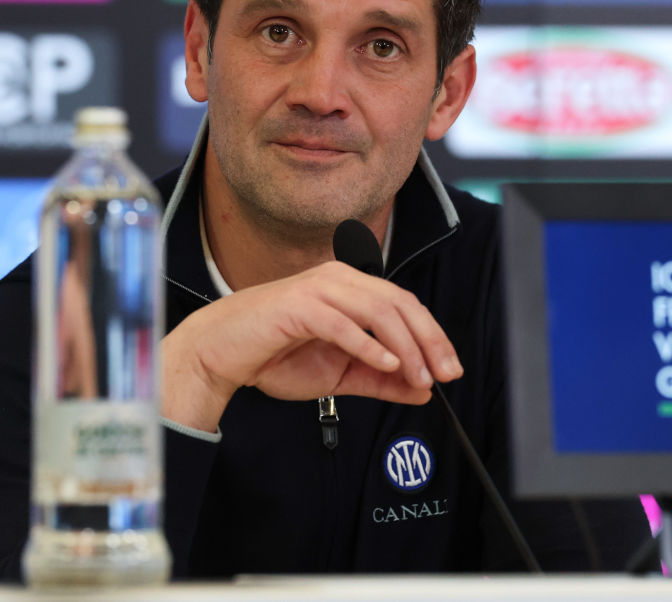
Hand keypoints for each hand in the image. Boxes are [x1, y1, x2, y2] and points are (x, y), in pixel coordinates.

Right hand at [159, 261, 463, 431]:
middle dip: (429, 340)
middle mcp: (339, 280)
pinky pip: (342, 323)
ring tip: (418, 375)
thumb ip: (380, 380)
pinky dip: (368, 343)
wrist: (222, 353)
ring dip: (404, 346)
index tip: (450, 369)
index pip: (405, 305)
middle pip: (400, 303)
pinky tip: (386, 363)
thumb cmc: (274, 355)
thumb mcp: (339, 374)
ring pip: (378, 310)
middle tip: (445, 374)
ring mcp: (318, 289)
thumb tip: (422, 391)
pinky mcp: (298, 306)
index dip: (433, 336)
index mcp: (351, 288)